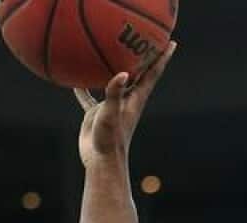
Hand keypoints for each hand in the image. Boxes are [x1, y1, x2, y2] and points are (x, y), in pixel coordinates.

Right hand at [73, 41, 177, 166]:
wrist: (100, 161)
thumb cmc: (110, 140)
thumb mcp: (111, 114)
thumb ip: (114, 94)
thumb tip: (121, 74)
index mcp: (135, 99)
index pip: (151, 73)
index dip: (161, 58)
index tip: (171, 42)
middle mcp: (126, 100)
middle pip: (138, 73)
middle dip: (144, 57)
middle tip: (147, 37)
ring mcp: (112, 106)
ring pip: (115, 82)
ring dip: (116, 68)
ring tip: (113, 51)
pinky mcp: (97, 113)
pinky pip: (90, 97)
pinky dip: (84, 88)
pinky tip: (75, 79)